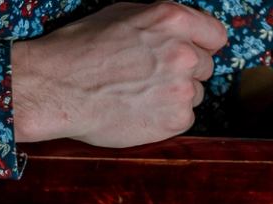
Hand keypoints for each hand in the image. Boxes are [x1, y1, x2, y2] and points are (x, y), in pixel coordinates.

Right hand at [12, 3, 224, 147]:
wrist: (56, 87)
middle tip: (151, 73)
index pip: (216, 34)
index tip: (194, 50)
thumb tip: (187, 34)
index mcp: (172, 20)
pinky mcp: (177, 119)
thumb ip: (162, 24)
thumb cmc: (82, 48)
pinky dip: (167, 116)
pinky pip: (184, 117)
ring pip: (196, 93)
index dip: (203, 43)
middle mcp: (184, 53)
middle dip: (185, 70)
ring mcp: (183, 88)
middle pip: (205, 66)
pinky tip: (139, 108)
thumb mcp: (122, 15)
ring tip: (139, 91)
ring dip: (176, 94)